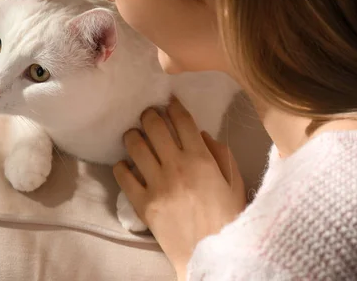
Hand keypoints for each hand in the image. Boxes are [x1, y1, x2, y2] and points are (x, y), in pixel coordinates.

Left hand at [113, 98, 246, 279]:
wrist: (209, 254)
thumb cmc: (227, 218)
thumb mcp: (235, 182)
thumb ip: (221, 154)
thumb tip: (201, 134)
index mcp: (201, 159)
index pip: (182, 120)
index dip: (173, 105)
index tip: (168, 100)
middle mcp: (176, 166)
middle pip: (153, 126)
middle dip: (148, 115)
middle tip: (148, 115)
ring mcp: (157, 185)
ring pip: (135, 146)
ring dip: (132, 135)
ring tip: (134, 135)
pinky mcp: (142, 203)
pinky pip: (123, 176)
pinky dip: (121, 166)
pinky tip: (126, 165)